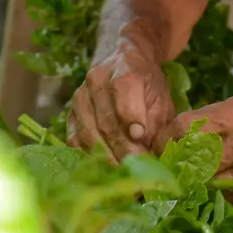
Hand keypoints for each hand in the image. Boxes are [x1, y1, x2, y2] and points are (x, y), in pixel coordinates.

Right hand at [67, 38, 175, 161]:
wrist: (122, 59)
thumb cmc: (148, 84)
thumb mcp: (162, 97)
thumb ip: (161, 122)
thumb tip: (156, 150)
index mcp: (126, 68)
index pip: (124, 92)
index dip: (131, 117)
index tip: (141, 138)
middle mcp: (98, 80)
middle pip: (106, 119)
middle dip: (122, 148)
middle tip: (136, 168)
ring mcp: (80, 96)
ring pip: (89, 131)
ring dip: (106, 156)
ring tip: (121, 173)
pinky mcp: (70, 112)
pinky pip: (74, 138)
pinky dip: (88, 156)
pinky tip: (102, 168)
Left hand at [152, 91, 232, 187]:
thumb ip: (210, 120)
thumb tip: (177, 137)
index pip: (186, 128)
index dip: (165, 139)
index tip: (158, 146)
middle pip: (193, 162)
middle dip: (175, 166)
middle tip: (165, 168)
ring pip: (208, 185)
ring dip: (195, 184)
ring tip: (185, 181)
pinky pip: (229, 198)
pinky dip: (218, 193)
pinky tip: (214, 187)